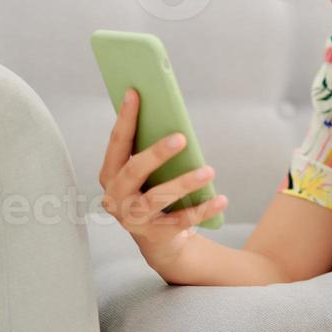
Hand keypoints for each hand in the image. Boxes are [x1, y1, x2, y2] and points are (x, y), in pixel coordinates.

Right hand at [97, 87, 228, 273]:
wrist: (160, 239)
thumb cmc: (154, 190)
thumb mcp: (149, 170)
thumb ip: (152, 147)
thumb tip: (170, 114)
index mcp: (111, 173)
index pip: (117, 142)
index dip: (126, 117)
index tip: (136, 92)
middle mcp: (116, 196)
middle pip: (135, 171)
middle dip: (158, 153)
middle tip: (182, 137)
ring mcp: (133, 218)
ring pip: (158, 197)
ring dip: (184, 183)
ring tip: (209, 170)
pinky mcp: (155, 234)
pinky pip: (181, 221)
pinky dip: (203, 209)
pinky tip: (221, 199)